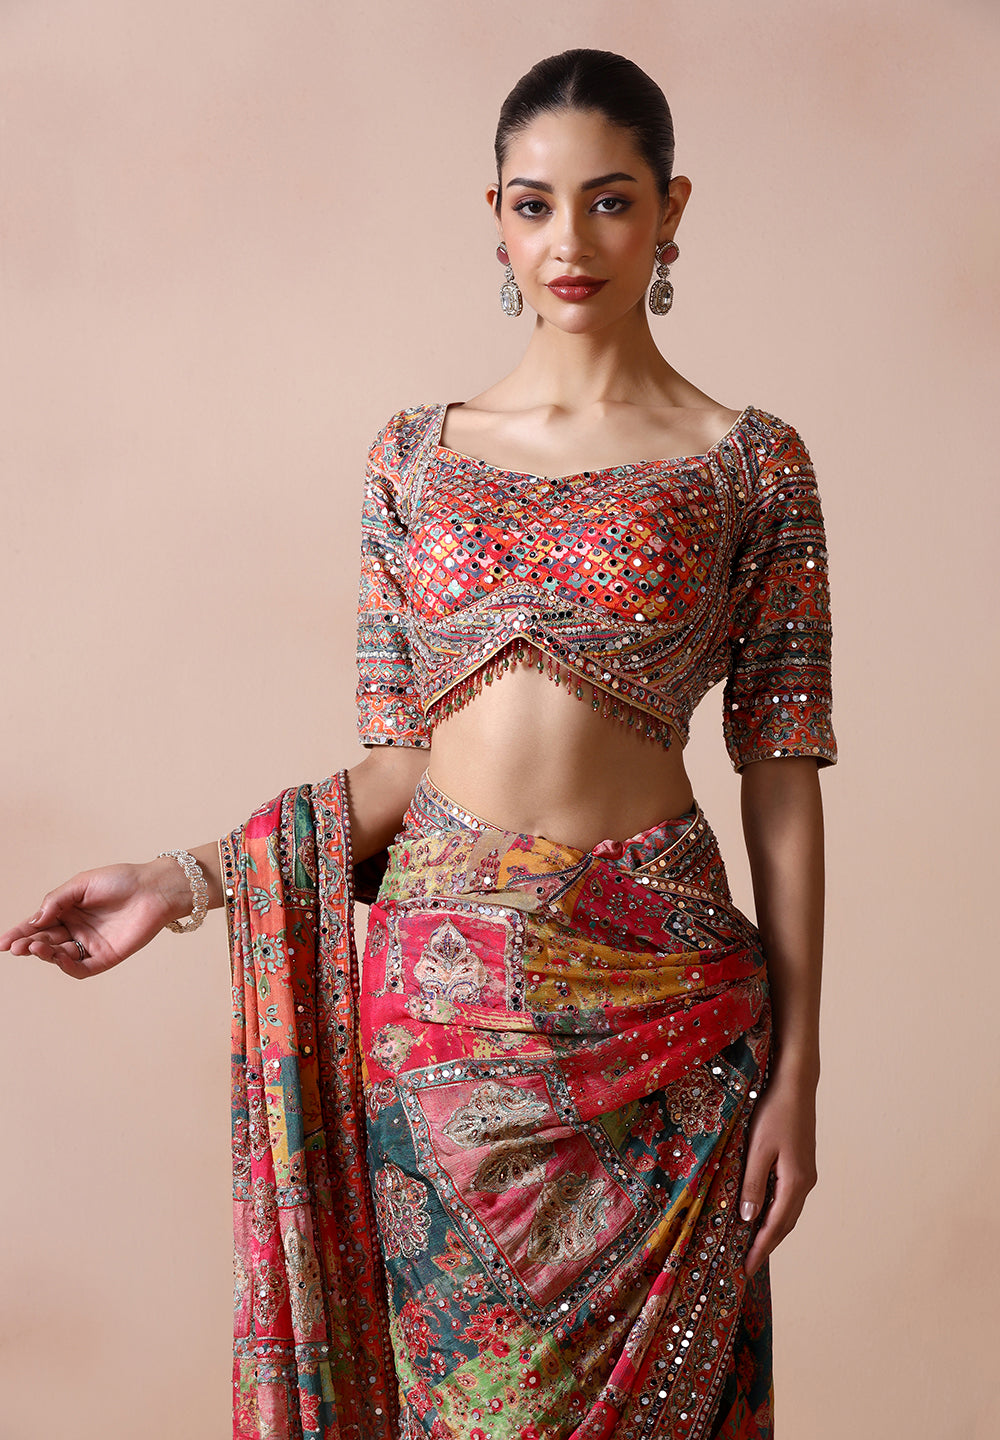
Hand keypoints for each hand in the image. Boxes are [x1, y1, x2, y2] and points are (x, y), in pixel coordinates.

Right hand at [0, 857, 194, 978]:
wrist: (154, 888)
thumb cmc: (121, 880)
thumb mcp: (81, 884)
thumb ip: (55, 902)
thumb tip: (33, 921)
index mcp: (68, 911)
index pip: (38, 925)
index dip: (19, 933)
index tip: (3, 942)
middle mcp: (77, 929)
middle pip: (45, 941)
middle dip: (28, 944)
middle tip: (16, 946)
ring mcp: (91, 944)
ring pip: (60, 956)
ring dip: (44, 953)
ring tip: (34, 947)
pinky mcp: (106, 956)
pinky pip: (82, 968)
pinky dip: (66, 966)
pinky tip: (57, 957)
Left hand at [738, 1069, 817, 1277]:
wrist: (795, 1084)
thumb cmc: (774, 1112)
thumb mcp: (757, 1149)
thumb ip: (753, 1184)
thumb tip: (749, 1219)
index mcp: (795, 1182)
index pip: (775, 1226)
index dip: (761, 1249)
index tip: (747, 1270)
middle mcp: (805, 1183)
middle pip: (785, 1223)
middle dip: (766, 1245)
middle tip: (747, 1265)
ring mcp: (806, 1173)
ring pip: (787, 1211)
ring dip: (772, 1229)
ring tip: (752, 1244)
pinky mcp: (801, 1164)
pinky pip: (787, 1197)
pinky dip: (775, 1211)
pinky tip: (761, 1212)